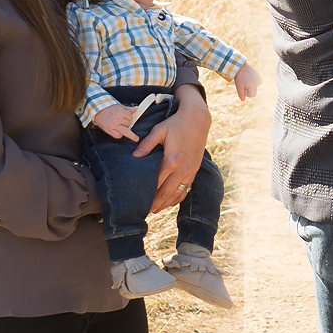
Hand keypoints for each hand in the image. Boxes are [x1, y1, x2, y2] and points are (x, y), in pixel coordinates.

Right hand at [92, 102, 139, 140]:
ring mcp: (114, 125)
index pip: (130, 117)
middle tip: (125, 124)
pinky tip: (119, 132)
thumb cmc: (109, 109)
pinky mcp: (109, 130)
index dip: (129, 117)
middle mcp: (118, 119)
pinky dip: (119, 135)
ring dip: (129, 133)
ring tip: (136, 138)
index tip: (126, 117)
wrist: (98, 111)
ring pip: (126, 131)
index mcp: (121, 112)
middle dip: (127, 123)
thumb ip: (129, 109)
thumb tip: (137, 108)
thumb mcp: (120, 106)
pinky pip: (118, 135)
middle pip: (128, 124)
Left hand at [136, 85, 211, 212]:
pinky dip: (177, 198)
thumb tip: (134, 157)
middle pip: (167, 193)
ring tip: (155, 210)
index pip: (157, 183)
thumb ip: (146, 145)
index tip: (139, 202)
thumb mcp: (159, 131)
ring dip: (166, 203)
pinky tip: (170, 202)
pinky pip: (186, 189)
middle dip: (155, 204)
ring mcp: (190, 171)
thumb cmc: (176, 123)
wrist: (198, 119)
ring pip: (177, 194)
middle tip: (144, 212)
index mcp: (172, 160)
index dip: (148, 195)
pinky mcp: (195, 170)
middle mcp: (183, 169)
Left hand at [234, 61, 261, 101]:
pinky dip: (252, 82)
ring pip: (255, 87)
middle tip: (243, 83)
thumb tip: (243, 101)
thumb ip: (241, 94)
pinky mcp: (259, 76)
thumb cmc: (239, 77)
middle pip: (254, 91)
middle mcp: (258, 82)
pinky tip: (248, 77)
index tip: (243, 87)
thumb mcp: (239, 87)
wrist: (241, 66)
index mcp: (254, 85)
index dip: (247, 93)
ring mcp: (259, 79)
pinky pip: (256, 82)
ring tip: (245, 79)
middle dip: (249, 89)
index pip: (253, 95)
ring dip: (250, 85)